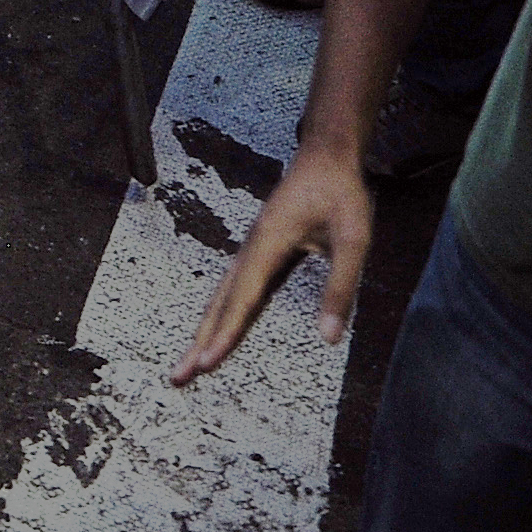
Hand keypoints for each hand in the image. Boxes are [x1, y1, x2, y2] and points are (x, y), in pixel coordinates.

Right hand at [173, 140, 373, 382]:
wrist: (326, 154)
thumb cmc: (341, 192)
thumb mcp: (353, 238)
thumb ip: (340, 288)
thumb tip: (330, 338)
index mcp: (268, 243)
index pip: (243, 298)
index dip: (225, 333)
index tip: (207, 364)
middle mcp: (251, 247)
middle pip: (219, 302)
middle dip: (199, 341)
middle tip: (177, 377)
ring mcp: (251, 248)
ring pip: (221, 296)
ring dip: (204, 330)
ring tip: (189, 363)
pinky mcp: (258, 249)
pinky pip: (233, 288)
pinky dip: (219, 313)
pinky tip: (215, 329)